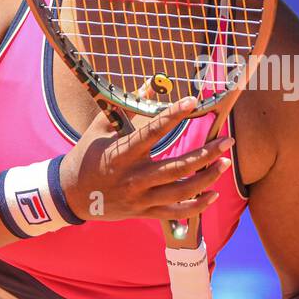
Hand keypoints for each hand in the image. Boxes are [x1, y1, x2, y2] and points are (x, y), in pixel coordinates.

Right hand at [58, 96, 232, 221]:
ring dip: (207, 178)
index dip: (173, 115)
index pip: (152, 132)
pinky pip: (176, 213)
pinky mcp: (144, 212)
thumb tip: (152, 85)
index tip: (192, 101)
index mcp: (123, 153)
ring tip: (225, 163)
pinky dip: (197, 205)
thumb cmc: (87, 155)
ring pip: (181, 191)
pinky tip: (213, 194)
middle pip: (178, 167)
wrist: (71, 194)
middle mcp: (134, 178)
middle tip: (227, 141)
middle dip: (206, 154)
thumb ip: (129, 108)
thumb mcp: (100, 127)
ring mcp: (141, 198)